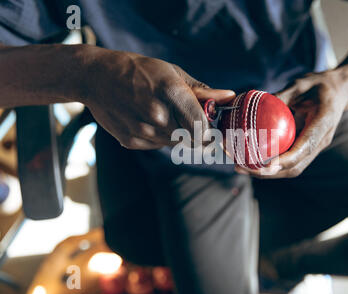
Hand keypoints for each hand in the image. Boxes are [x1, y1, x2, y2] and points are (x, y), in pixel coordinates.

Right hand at [82, 48, 234, 148]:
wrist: (96, 77)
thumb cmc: (139, 71)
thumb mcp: (172, 72)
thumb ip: (202, 90)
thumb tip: (228, 96)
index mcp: (171, 92)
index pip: (202, 126)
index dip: (210, 131)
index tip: (212, 129)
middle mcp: (157, 114)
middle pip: (191, 139)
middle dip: (196, 133)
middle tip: (190, 120)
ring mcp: (143, 131)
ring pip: (175, 144)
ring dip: (178, 134)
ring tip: (165, 114)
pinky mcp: (131, 141)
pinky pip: (157, 146)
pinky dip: (159, 137)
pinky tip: (148, 119)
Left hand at [236, 70, 347, 178]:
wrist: (339, 91)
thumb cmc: (319, 85)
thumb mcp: (300, 85)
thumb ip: (280, 97)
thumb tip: (253, 104)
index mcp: (323, 123)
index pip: (304, 148)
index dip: (284, 160)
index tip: (263, 164)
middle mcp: (320, 141)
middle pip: (295, 166)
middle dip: (268, 172)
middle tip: (243, 168)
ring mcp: (314, 147)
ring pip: (291, 168)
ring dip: (266, 172)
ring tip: (241, 168)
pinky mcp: (306, 148)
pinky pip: (288, 161)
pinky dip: (270, 164)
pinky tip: (250, 160)